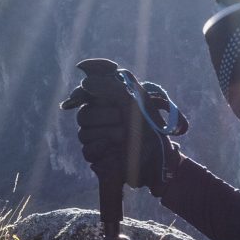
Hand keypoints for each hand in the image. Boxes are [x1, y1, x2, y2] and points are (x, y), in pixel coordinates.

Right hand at [60, 63, 185, 189]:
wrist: (157, 154)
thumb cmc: (148, 125)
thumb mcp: (132, 99)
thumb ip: (109, 86)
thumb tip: (85, 82)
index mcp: (107, 104)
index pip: (85, 96)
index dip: (83, 94)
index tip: (87, 93)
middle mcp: (99, 120)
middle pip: (83, 115)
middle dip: (102, 116)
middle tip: (120, 117)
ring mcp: (97, 139)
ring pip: (84, 133)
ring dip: (106, 133)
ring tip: (124, 135)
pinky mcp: (98, 157)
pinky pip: (87, 150)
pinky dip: (100, 148)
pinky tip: (113, 148)